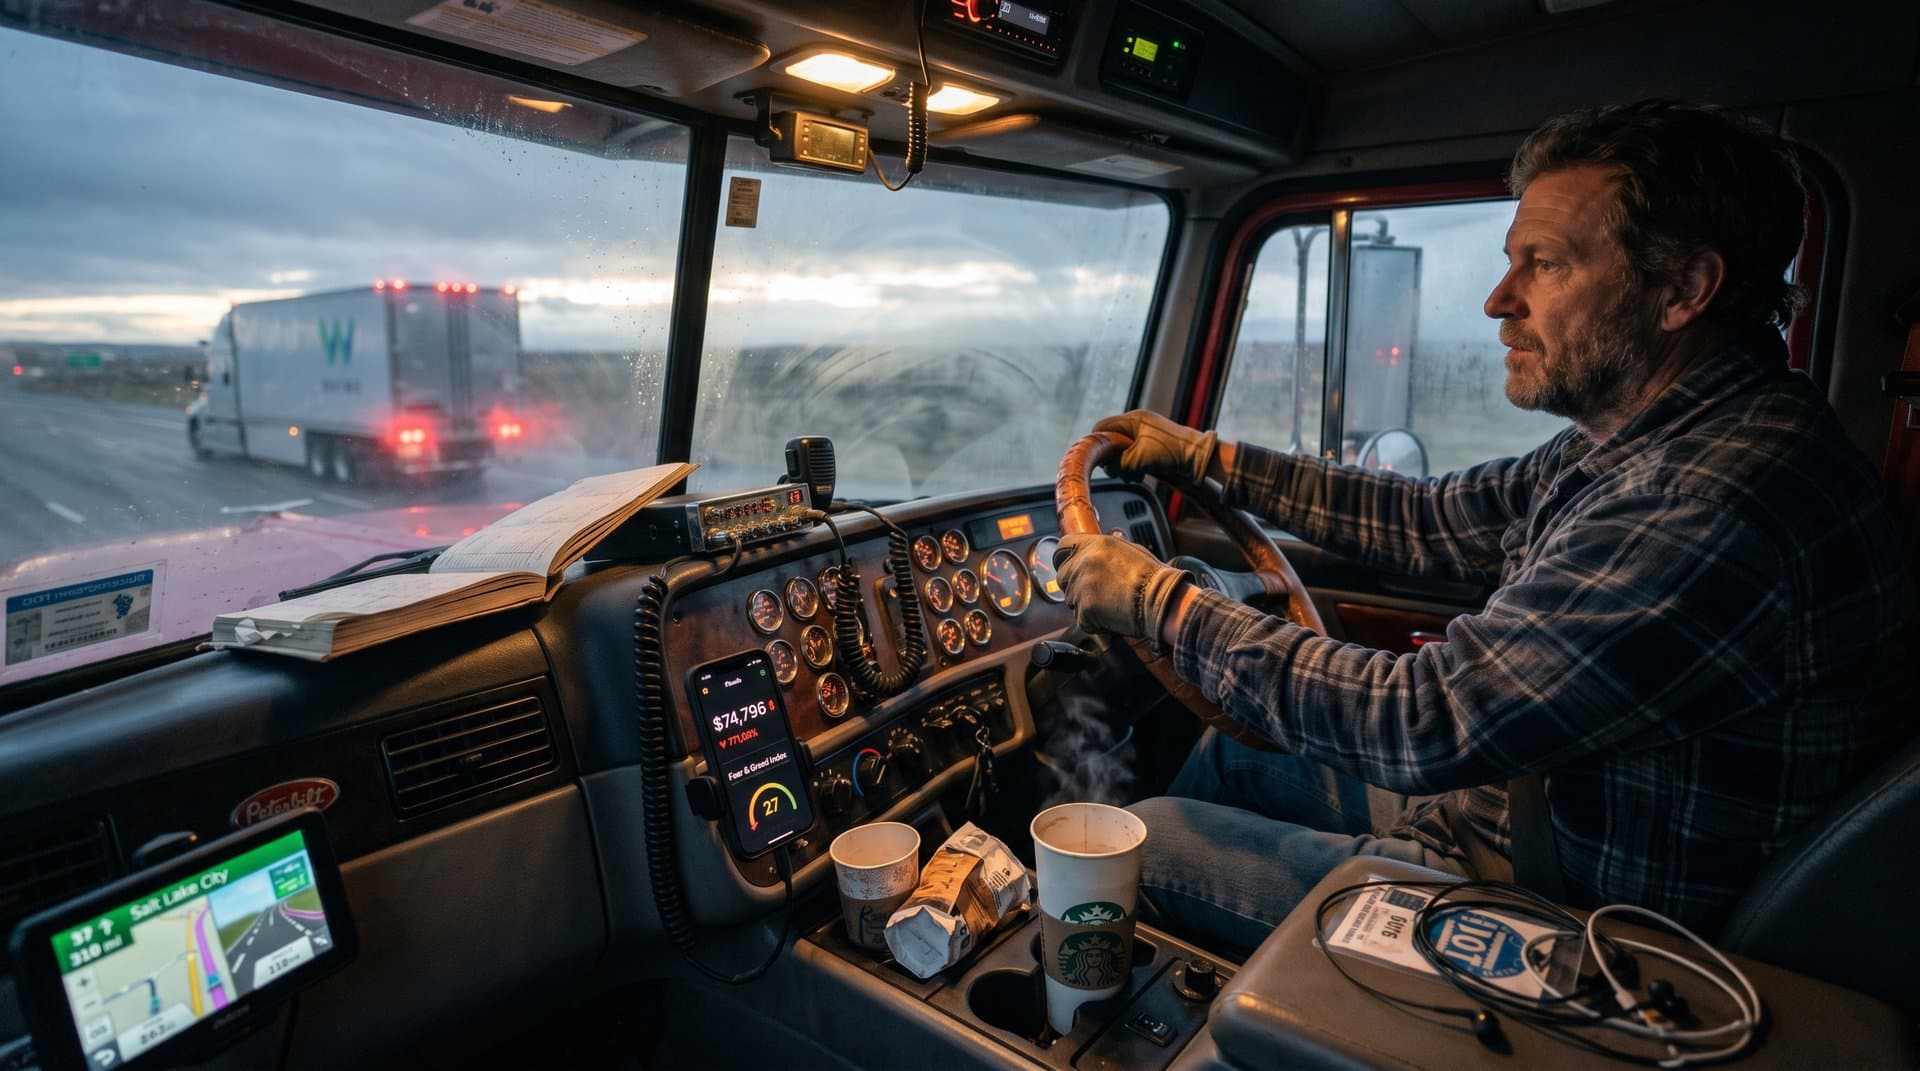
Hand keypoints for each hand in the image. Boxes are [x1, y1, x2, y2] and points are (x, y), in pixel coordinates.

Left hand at [1053, 533, 1191, 641]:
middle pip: (1062, 577)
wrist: (1161, 600)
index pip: (1062, 546)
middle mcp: (1084, 562)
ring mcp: (1082, 585)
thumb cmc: (1153, 578)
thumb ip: (1110, 548)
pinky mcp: (1084, 608)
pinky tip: (1112, 618)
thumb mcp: (1132, 550)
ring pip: (1071, 601)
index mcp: (1095, 544)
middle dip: (1075, 586)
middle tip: (1096, 594)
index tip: (1068, 566)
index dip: (1064, 559)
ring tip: (1110, 605)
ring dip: (1085, 606)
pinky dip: (1093, 623)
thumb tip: (1106, 544)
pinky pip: (1081, 620)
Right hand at [1092, 410, 1217, 485]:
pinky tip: (1140, 475)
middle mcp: (1138, 425)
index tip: (1096, 459)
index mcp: (1133, 419)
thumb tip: (1108, 468)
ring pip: (1122, 451)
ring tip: (1133, 475)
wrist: (1198, 458)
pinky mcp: (1152, 447)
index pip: (1103, 426)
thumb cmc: (1171, 452)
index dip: (1096, 443)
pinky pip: (1134, 456)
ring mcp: (1145, 435)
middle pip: (1112, 441)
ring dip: (1124, 466)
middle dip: (1113, 459)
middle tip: (1119, 471)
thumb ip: (1118, 463)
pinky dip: (1134, 467)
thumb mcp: (1139, 458)